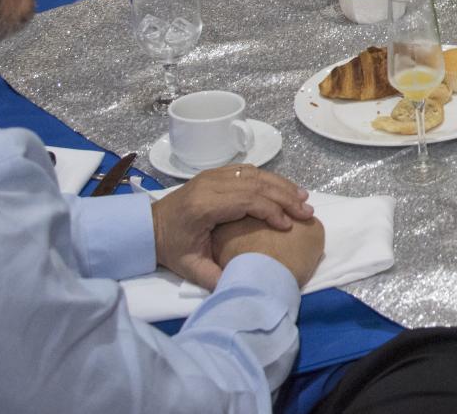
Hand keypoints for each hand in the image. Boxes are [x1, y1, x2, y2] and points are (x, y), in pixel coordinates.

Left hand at [152, 165, 317, 289]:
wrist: (148, 227)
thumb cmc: (171, 247)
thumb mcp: (190, 268)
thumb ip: (215, 278)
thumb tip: (243, 285)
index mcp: (205, 205)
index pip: (247, 200)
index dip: (272, 211)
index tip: (288, 226)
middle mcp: (211, 184)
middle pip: (257, 184)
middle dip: (285, 197)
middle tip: (307, 211)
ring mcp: (214, 175)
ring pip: (256, 174)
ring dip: (282, 185)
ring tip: (304, 197)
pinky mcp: (216, 173)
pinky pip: (248, 171)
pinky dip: (270, 179)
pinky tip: (284, 188)